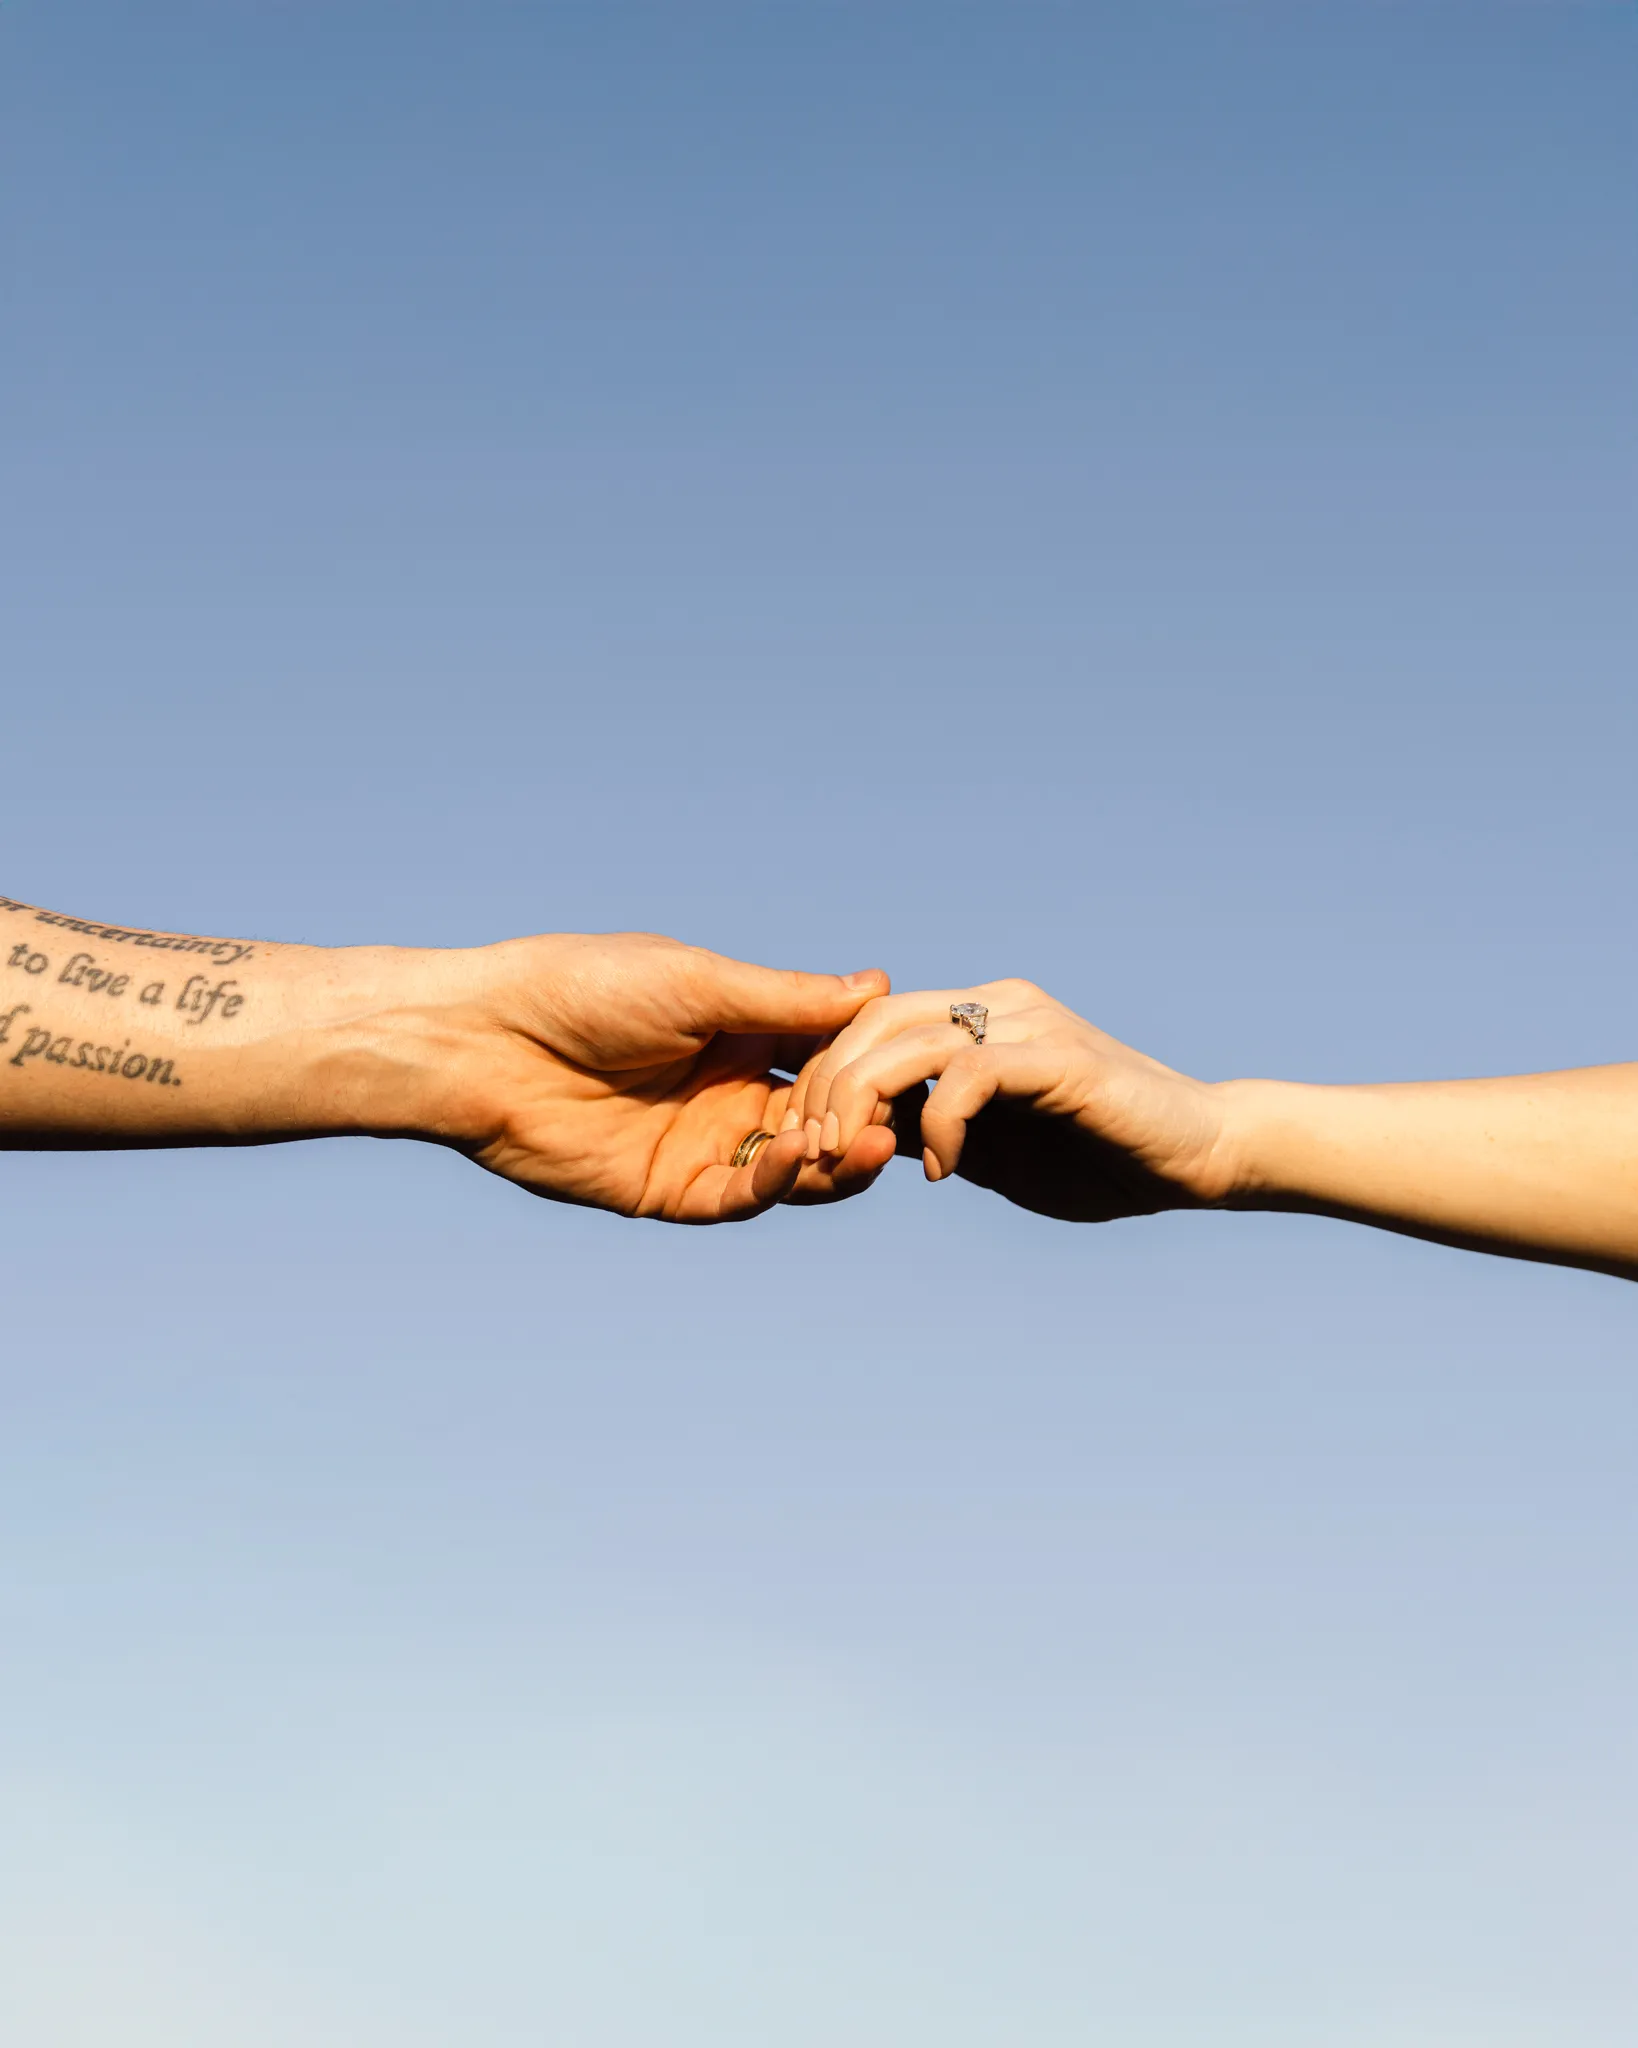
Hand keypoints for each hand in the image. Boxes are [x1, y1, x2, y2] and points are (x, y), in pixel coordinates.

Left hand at [413, 933, 896, 1221]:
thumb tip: (878, 985)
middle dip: (863, 1120)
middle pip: (820, 1119)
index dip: (872, 1061)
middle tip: (900, 1118)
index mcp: (739, 1032)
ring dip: (834, 1161)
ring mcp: (700, 1144)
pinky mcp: (667, 1191)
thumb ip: (786, 999)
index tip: (919, 1059)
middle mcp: (728, 1091)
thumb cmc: (583, 988)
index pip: (826, 1053)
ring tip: (868, 1144)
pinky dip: (774, 1183)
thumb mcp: (698, 984)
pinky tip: (795, 1156)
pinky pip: (738, 1198)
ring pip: (791, 1168)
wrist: (484, 1042)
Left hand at [781, 979, 1231, 1222]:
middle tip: (814, 1152)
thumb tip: (868, 1141)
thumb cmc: (1100, 1159)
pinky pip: (968, 1076)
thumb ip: (934, 1131)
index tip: (808, 1144)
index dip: (824, 1078)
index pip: (869, 1023)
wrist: (1197, 1157)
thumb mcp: (993, 1150)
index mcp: (977, 1018)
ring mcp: (1028, 1024)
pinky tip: (942, 1171)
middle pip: (872, 1022)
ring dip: (863, 1104)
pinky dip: (939, 1125)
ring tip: (856, 1159)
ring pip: (907, 1041)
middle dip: (825, 1088)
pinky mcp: (1058, 1057)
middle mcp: (997, 1005)